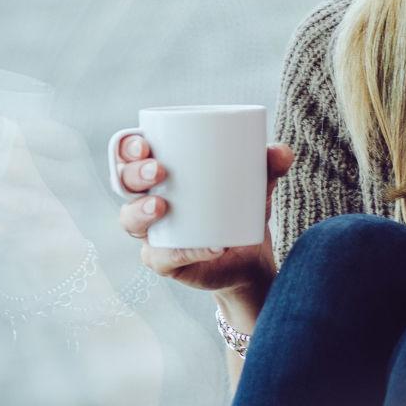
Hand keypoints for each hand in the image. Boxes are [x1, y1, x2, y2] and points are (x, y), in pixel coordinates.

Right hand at [111, 136, 295, 315]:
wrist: (249, 256)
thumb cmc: (239, 207)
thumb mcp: (255, 183)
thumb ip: (268, 165)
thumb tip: (282, 152)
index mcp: (159, 173)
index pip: (128, 154)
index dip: (126, 147)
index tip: (144, 143)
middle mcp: (146, 201)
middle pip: (123, 184)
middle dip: (132, 175)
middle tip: (158, 171)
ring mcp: (152, 233)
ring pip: (130, 221)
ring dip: (140, 212)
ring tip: (162, 207)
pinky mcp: (165, 262)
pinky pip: (163, 257)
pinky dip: (186, 251)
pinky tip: (210, 246)